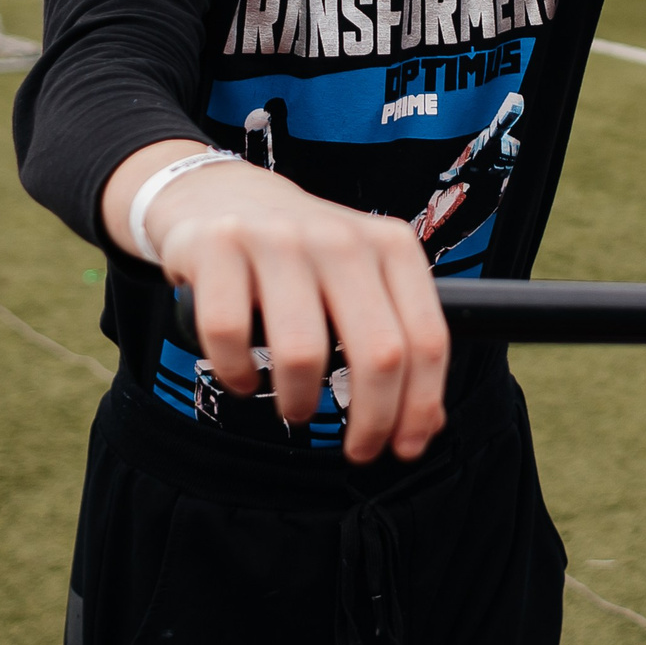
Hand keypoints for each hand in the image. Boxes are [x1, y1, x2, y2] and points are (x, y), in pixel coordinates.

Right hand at [102, 141, 450, 463]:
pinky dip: (237, 373)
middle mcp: (341, 238)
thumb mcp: (364, 279)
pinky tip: (244, 377)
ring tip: (297, 408)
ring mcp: (279, 239)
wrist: (222, 194)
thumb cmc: (305, 258)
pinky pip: (229, 336)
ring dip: (299, 402)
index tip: (406, 447)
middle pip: (378, 354)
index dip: (420, 407)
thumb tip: (425, 426)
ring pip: (303, 353)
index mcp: (392, 245)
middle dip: (373, 420)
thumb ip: (397, 339)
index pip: (427, 340)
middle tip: (359, 451)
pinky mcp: (218, 246)